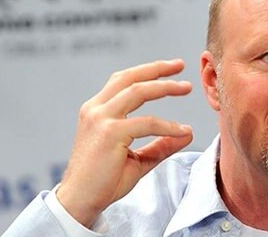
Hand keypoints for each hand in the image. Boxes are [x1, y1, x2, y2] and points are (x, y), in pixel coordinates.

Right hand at [56, 59, 192, 226]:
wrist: (80, 201)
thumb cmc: (104, 181)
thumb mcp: (136, 159)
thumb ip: (159, 145)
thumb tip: (186, 134)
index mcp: (97, 111)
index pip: (123, 80)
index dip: (147, 71)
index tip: (170, 69)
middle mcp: (96, 109)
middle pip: (130, 78)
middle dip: (157, 69)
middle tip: (180, 65)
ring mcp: (101, 119)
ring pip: (138, 91)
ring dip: (165, 87)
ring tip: (185, 87)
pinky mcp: (109, 133)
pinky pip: (146, 123)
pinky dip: (167, 125)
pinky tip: (181, 130)